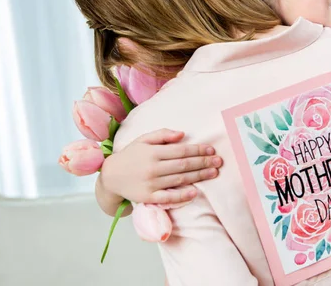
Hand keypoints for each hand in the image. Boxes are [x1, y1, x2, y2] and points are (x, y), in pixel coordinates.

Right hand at [100, 128, 222, 204]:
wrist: (111, 176)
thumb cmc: (131, 155)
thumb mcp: (143, 139)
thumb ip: (162, 134)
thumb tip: (182, 134)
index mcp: (153, 152)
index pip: (181, 150)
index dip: (198, 150)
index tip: (212, 150)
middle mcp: (153, 167)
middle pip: (184, 165)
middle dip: (203, 162)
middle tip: (219, 161)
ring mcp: (151, 184)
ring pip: (180, 180)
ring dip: (199, 176)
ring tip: (213, 173)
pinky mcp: (148, 197)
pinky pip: (168, 197)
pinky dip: (182, 195)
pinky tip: (195, 192)